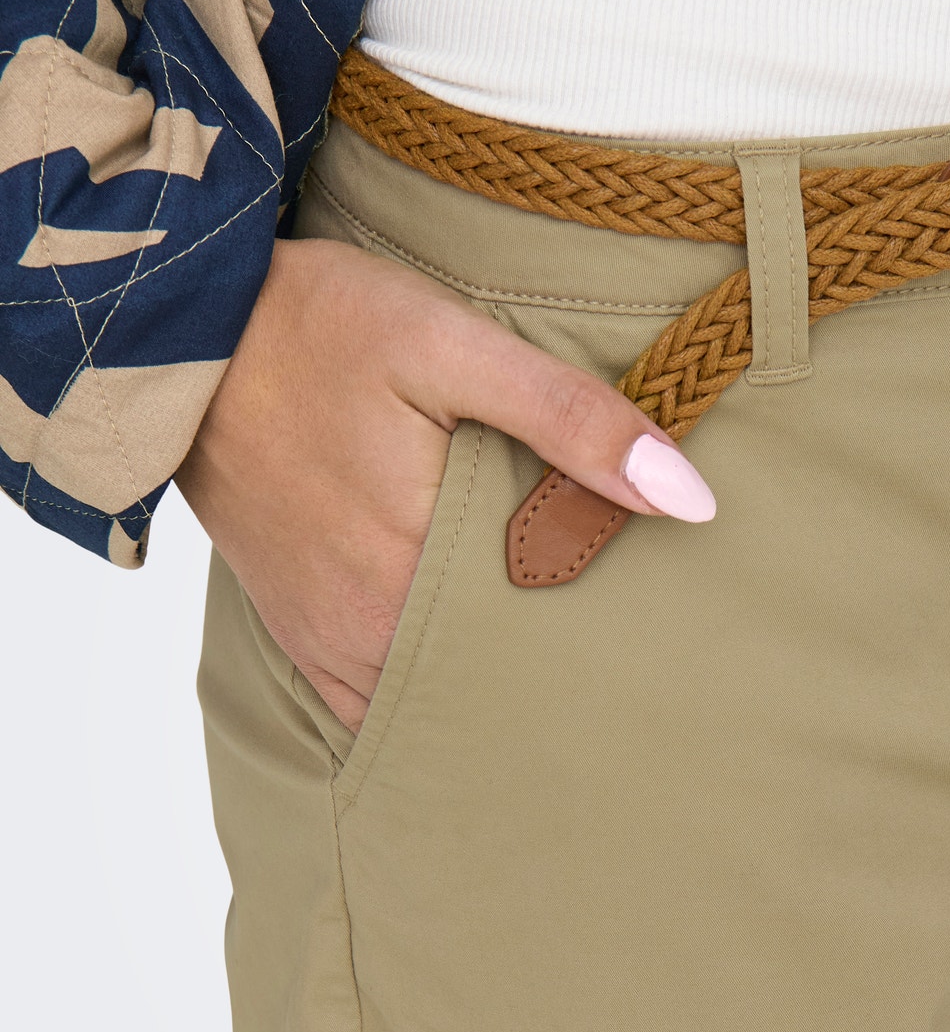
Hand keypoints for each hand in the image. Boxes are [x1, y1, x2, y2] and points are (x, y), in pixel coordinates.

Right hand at [176, 236, 714, 732]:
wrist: (179, 335)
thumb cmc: (318, 329)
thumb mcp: (452, 345)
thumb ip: (570, 421)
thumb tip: (687, 498)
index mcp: (414, 576)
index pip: (545, 653)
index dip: (604, 651)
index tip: (656, 638)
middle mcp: (367, 633)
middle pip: (494, 688)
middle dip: (557, 679)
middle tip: (625, 664)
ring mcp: (327, 641)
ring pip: (436, 702)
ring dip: (492, 689)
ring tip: (561, 668)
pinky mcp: (299, 631)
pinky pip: (372, 701)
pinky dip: (426, 695)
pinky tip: (471, 671)